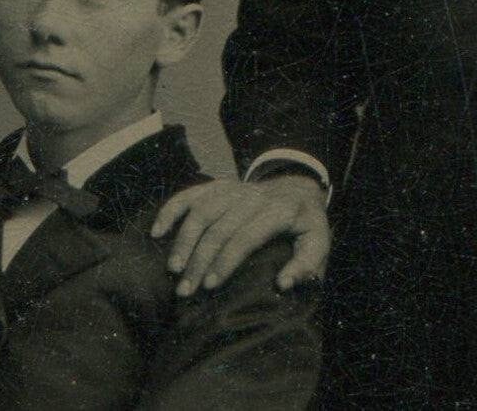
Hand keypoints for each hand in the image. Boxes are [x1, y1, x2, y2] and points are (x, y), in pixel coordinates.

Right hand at [151, 175, 329, 296]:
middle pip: (219, 226)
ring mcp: (234, 188)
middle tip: (185, 291)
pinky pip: (192, 194)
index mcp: (279, 210)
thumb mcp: (319, 243)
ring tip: (173, 269)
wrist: (298, 188)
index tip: (210, 286)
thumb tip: (282, 284)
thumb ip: (306, 265)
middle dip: (200, 260)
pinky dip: (172, 209)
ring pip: (202, 210)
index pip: (246, 235)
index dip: (227, 260)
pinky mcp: (220, 185)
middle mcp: (254, 196)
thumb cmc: (306, 225)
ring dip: (184, 240)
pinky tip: (157, 230)